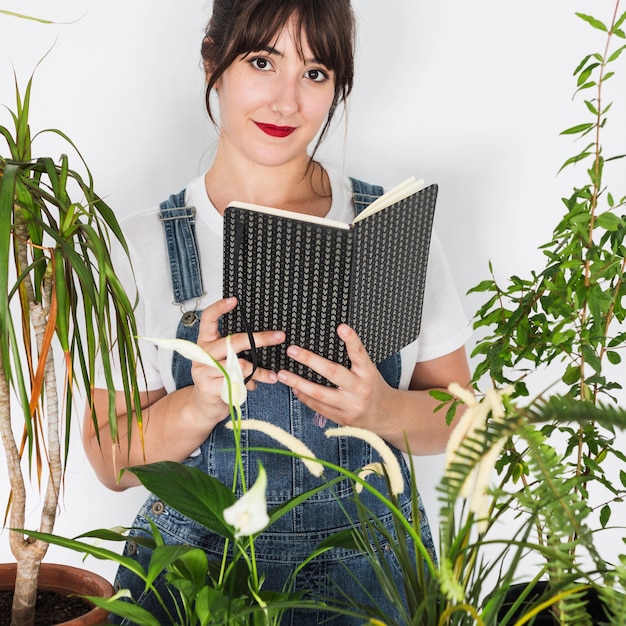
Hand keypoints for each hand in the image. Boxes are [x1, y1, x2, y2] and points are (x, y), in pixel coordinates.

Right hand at [189, 297, 284, 424]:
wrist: (204, 407)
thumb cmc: (218, 379)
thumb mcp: (224, 361)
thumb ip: (236, 351)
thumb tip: (267, 338)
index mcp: (205, 342)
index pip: (208, 319)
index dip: (219, 308)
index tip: (234, 299)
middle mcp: (202, 353)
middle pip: (232, 341)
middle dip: (259, 338)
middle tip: (279, 336)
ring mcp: (202, 370)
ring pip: (238, 365)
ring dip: (259, 371)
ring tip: (272, 376)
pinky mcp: (208, 387)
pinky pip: (236, 382)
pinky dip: (249, 384)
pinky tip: (253, 387)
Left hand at [277, 324, 392, 430]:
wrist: (386, 415)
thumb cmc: (373, 387)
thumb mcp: (369, 371)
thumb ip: (354, 360)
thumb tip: (328, 342)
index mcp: (368, 373)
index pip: (359, 353)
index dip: (351, 340)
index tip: (341, 327)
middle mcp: (360, 388)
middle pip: (333, 372)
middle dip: (310, 360)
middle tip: (292, 350)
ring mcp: (350, 405)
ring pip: (320, 393)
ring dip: (298, 383)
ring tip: (282, 374)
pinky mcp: (342, 418)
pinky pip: (319, 407)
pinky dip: (305, 397)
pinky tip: (295, 389)